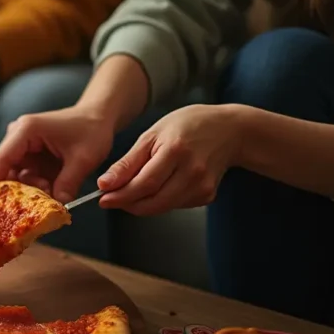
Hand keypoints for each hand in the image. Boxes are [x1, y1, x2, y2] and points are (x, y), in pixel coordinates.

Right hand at [0, 105, 114, 202]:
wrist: (98, 118)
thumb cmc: (91, 130)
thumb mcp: (84, 159)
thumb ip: (68, 183)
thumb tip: (58, 207)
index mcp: (26, 130)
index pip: (1, 159)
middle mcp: (18, 136)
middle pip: (5, 170)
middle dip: (18, 189)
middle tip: (35, 202)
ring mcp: (22, 146)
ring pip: (15, 176)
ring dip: (29, 188)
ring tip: (50, 189)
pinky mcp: (29, 155)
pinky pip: (25, 176)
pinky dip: (34, 186)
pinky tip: (50, 188)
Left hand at [97, 105, 243, 214]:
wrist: (230, 131)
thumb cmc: (187, 126)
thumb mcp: (152, 135)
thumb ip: (128, 162)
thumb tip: (104, 184)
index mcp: (176, 151)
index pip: (144, 183)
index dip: (121, 195)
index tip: (103, 198)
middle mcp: (192, 171)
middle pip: (153, 201)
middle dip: (128, 204)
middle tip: (111, 199)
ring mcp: (202, 186)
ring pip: (162, 207)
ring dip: (142, 204)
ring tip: (132, 190)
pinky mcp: (207, 196)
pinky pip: (175, 205)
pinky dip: (160, 201)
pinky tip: (159, 186)